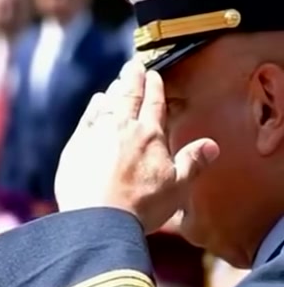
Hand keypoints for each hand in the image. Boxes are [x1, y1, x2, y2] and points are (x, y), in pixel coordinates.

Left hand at [54, 59, 218, 232]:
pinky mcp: (75, 147)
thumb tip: (212, 146)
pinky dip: (93, 107)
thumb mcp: (177, 187)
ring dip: (114, 90)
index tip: (153, 74)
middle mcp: (123, 127)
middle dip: (133, 78)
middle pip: (129, 95)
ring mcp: (96, 135)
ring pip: (107, 103)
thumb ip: (193, 163)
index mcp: (150, 135)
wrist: (97, 221)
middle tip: (134, 65)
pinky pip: (86, 118)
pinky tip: (96, 102)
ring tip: (117, 82)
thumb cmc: (140, 207)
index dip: (154, 86)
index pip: (154, 102)